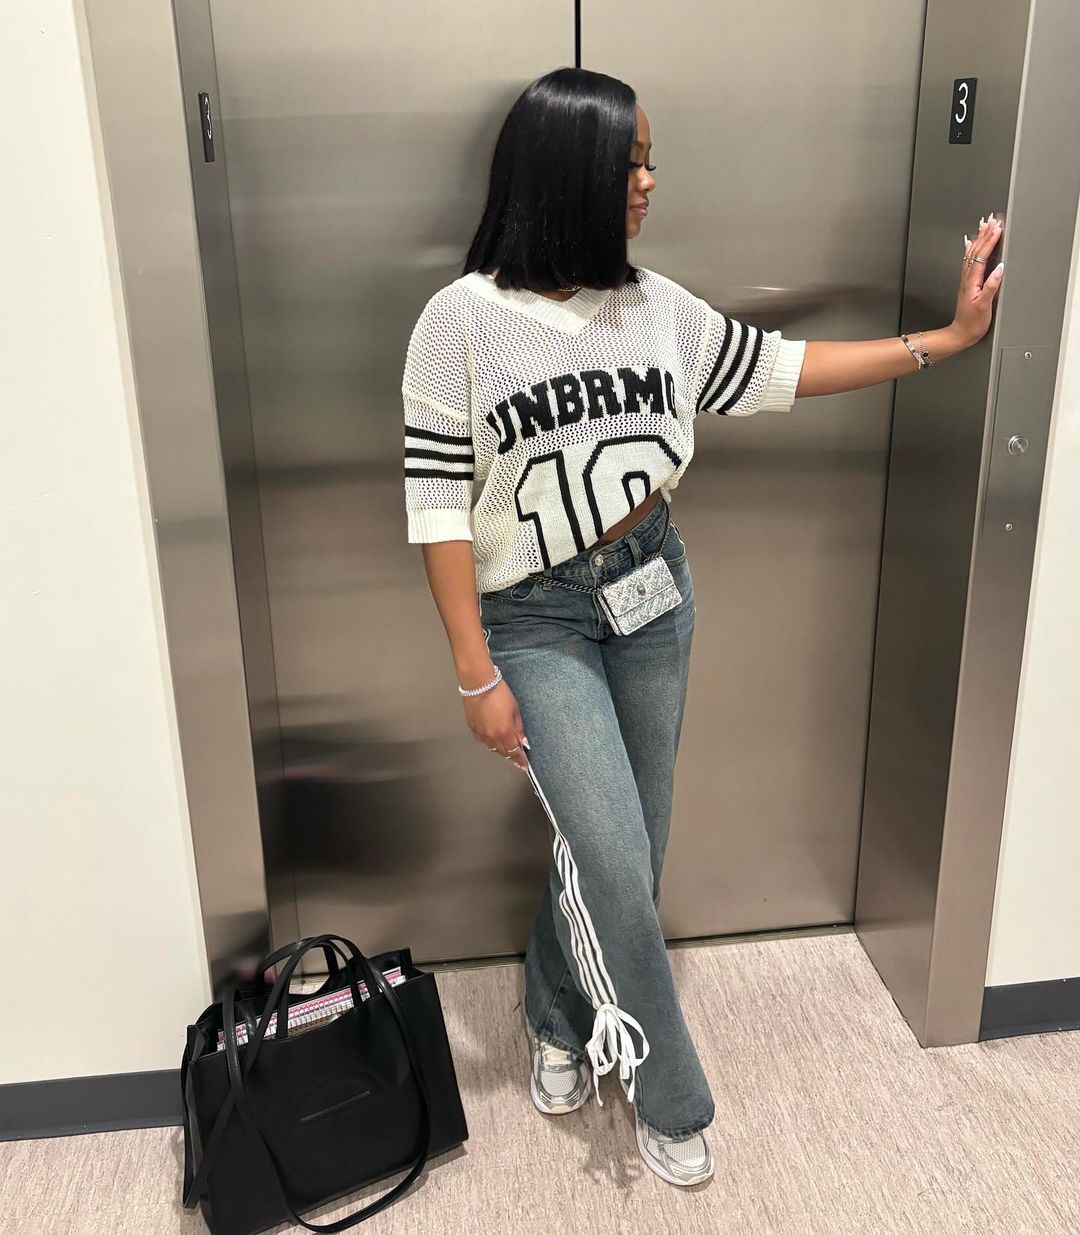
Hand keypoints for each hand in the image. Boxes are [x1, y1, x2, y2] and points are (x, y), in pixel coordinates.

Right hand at [463, 680, 529, 770]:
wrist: (479, 685)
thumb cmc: (498, 693)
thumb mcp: (515, 710)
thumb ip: (519, 728)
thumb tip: (523, 741)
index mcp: (505, 732)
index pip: (515, 752)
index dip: (520, 760)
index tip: (524, 765)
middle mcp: (492, 736)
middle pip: (503, 752)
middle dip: (511, 754)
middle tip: (517, 755)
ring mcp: (481, 733)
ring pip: (492, 748)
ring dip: (500, 748)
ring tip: (506, 744)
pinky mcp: (473, 728)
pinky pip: (483, 740)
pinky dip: (490, 741)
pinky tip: (493, 736)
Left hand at [951, 214, 1004, 347]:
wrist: (961, 334)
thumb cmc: (972, 323)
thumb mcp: (984, 305)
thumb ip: (991, 286)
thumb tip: (999, 269)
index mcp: (972, 282)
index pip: (982, 256)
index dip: (990, 241)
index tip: (998, 229)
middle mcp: (967, 279)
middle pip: (976, 251)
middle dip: (984, 235)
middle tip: (992, 220)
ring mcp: (967, 280)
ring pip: (972, 254)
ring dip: (978, 239)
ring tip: (984, 226)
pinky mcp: (968, 284)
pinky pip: (969, 262)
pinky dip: (971, 250)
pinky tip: (970, 244)